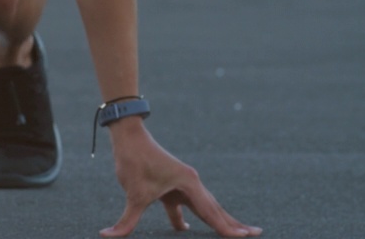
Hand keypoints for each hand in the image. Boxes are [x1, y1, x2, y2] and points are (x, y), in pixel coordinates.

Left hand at [99, 119, 260, 236]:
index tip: (245, 237)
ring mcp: (183, 184)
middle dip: (235, 224)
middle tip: (257, 233)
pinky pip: (186, 206)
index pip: (211, 212)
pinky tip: (188, 230)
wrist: (128, 136)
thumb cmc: (134, 160)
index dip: (228, 228)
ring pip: (204, 207)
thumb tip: (107, 236)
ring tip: (236, 233)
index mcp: (189, 184)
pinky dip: (190, 219)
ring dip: (218, 221)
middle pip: (216, 209)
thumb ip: (126, 220)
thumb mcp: (133, 193)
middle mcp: (191, 183)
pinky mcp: (171, 186)